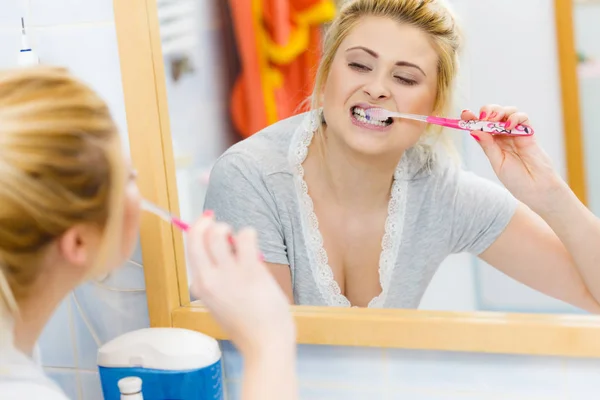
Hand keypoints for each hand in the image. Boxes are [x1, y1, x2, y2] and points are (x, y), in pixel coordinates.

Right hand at [186, 213, 294, 355]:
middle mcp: (208, 278)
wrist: (265, 341)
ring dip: (228, 228)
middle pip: (197, 236)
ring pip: (218, 233)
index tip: (205, 223)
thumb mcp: (219, 304)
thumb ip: (216, 280)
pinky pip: (245, 236)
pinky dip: (248, 234)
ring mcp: (228, 273)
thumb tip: (223, 250)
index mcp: (200, 286)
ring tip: (238, 238)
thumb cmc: (247, 325)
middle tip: (215, 221)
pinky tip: (252, 242)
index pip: (190, 248)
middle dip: (205, 222)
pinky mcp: (250, 269)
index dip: (197, 231)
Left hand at [462, 105, 566, 210]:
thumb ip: (488, 146)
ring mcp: (516, 133)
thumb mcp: (497, 162)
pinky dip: (515, 117)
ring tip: (494, 120)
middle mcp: (503, 136)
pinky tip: (509, 126)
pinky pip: (523, 118)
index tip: (464, 114)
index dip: (472, 118)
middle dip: (487, 111)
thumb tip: (473, 131)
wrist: (536, 188)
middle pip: (493, 114)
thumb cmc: (516, 179)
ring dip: (499, 112)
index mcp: (492, 143)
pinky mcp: (529, 133)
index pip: (480, 126)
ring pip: (507, 112)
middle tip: (483, 117)